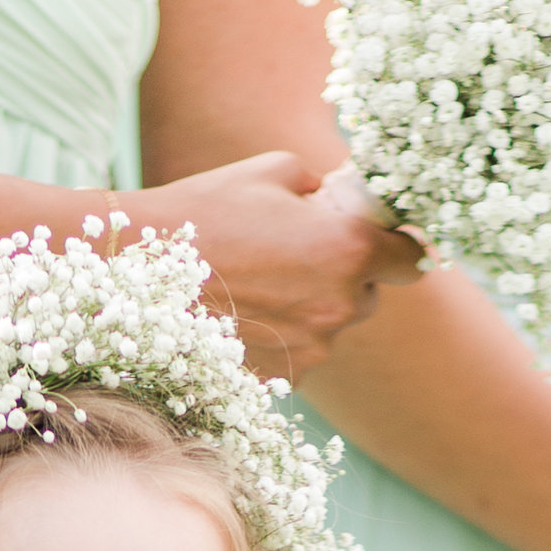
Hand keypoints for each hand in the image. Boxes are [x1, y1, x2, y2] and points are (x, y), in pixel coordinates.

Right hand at [136, 152, 425, 378]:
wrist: (140, 274)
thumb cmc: (206, 211)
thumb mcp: (276, 172)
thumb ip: (326, 190)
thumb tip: (342, 203)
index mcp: (350, 249)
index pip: (411, 259)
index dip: (398, 247)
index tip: (381, 242)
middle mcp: (340, 307)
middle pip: (368, 296)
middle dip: (345, 275)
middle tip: (296, 254)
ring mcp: (313, 349)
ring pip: (331, 328)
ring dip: (309, 307)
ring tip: (257, 283)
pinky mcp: (283, 378)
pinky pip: (299, 353)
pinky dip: (281, 336)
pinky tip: (243, 313)